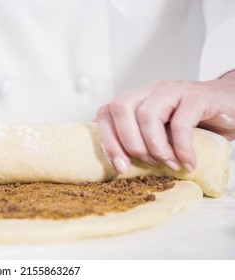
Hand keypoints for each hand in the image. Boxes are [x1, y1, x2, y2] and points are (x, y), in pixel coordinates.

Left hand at [95, 71, 234, 173]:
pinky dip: (181, 148)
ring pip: (147, 115)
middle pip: (120, 108)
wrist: (234, 105)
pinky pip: (181, 123)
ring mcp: (174, 91)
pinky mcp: (198, 97)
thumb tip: (121, 166)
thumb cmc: (196, 123)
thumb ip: (143, 141)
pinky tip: (188, 163)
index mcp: (138, 100)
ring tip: (169, 164)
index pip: (106, 112)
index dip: (106, 139)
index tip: (119, 166)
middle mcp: (152, 91)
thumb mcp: (164, 133)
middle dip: (126, 142)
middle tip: (143, 164)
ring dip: (155, 147)